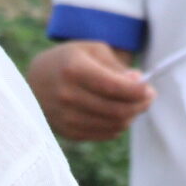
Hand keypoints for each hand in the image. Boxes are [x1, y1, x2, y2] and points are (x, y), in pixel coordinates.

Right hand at [26, 41, 153, 140]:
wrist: (35, 81)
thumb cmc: (69, 60)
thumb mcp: (92, 51)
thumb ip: (117, 67)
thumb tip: (139, 84)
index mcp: (74, 69)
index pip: (114, 87)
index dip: (138, 91)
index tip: (149, 89)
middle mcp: (67, 95)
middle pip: (117, 110)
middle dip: (140, 105)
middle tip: (148, 97)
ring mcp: (65, 117)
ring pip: (114, 125)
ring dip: (131, 116)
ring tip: (132, 104)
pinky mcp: (67, 132)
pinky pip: (104, 134)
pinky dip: (117, 125)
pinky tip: (116, 113)